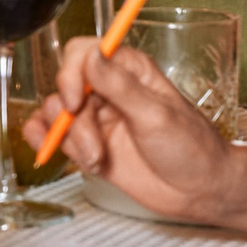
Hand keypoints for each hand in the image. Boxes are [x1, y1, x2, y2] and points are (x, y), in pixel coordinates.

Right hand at [22, 38, 240, 222]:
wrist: (200, 192)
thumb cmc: (192, 149)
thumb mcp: (156, 116)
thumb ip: (120, 86)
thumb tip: (92, 55)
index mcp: (129, 72)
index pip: (84, 54)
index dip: (71, 73)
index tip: (74, 99)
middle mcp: (109, 90)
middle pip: (66, 88)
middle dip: (74, 120)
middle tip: (93, 144)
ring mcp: (97, 118)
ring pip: (56, 113)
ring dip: (69, 138)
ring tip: (95, 158)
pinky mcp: (88, 143)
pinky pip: (53, 133)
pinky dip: (45, 140)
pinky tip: (49, 149)